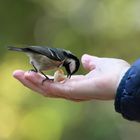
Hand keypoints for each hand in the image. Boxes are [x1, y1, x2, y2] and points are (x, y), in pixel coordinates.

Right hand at [13, 54, 129, 100]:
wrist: (123, 80)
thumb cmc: (113, 73)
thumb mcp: (99, 64)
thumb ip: (89, 62)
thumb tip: (84, 58)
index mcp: (76, 84)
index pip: (55, 83)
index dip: (43, 78)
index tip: (32, 71)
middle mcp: (71, 91)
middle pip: (47, 88)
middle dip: (32, 82)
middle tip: (18, 74)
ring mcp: (70, 93)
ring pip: (46, 90)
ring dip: (32, 82)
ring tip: (19, 75)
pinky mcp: (71, 92)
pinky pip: (51, 89)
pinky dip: (39, 83)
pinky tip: (29, 76)